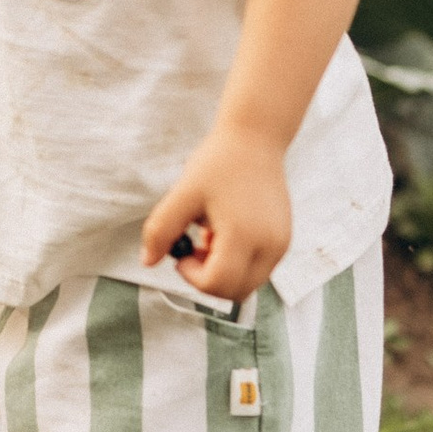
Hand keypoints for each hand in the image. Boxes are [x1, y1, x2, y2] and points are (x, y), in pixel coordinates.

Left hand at [141, 123, 291, 304]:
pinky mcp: (284, 240)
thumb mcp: (182, 194)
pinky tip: (227, 230)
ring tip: (212, 233)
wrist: (255, 139)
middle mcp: (270, 246)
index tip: (183, 249)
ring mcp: (281, 245)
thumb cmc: (218, 163)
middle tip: (196, 245)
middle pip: (235, 292)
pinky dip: (239, 262)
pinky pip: (258, 269)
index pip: (217, 284)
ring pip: (247, 285)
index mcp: (245, 236)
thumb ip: (161, 230)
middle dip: (208, 279)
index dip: (191, 276)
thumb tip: (148, 262)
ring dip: (224, 271)